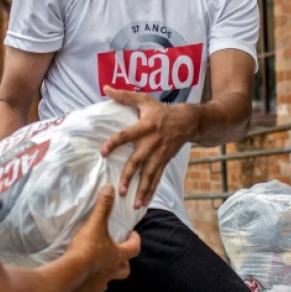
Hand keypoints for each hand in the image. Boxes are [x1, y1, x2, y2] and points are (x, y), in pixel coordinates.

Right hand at [66, 184, 140, 291]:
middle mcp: (112, 271)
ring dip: (106, 271)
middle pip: (124, 269)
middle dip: (123, 261)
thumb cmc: (86, 250)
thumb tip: (110, 189)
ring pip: (109, 278)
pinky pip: (91, 285)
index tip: (132, 234)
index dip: (135, 240)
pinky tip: (82, 273)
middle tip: (116, 252)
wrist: (69, 274)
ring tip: (98, 263)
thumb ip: (103, 206)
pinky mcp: (87, 288)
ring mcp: (100, 282)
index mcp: (118, 256)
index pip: (134, 248)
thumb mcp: (96, 224)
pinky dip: (89, 279)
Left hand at [101, 87, 200, 208]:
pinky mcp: (164, 162)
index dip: (115, 142)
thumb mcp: (144, 100)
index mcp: (146, 126)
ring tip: (133, 203)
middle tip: (120, 189)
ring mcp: (160, 154)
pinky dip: (151, 191)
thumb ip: (124, 95)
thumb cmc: (161, 111)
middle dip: (130, 175)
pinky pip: (157, 178)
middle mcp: (152, 142)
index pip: (127, 135)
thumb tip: (105, 88)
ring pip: (150, 174)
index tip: (103, 152)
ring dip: (141, 189)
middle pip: (139, 161)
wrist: (187, 121)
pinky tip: (143, 202)